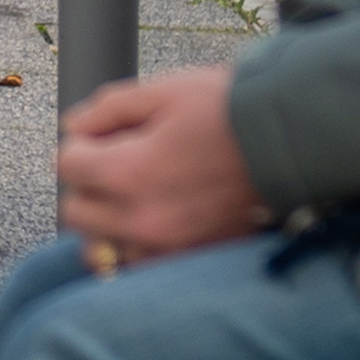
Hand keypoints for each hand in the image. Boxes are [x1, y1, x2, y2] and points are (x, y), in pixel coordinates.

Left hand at [54, 69, 269, 271]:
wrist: (291, 142)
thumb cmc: (228, 110)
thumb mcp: (163, 91)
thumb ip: (108, 108)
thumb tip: (73, 127)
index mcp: (129, 173)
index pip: (67, 164)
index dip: (81, 143)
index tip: (102, 136)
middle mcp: (142, 219)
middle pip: (75, 211)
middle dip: (87, 183)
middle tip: (116, 162)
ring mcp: (167, 248)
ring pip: (101, 247)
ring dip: (106, 221)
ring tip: (135, 195)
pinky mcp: (191, 262)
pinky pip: (137, 267)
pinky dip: (135, 247)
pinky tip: (154, 220)